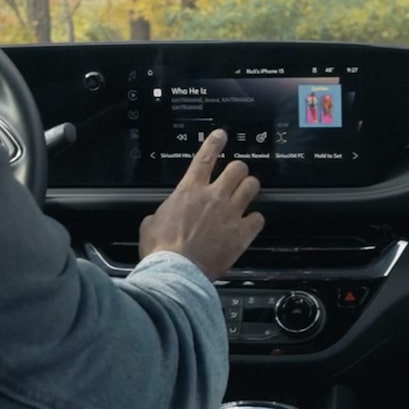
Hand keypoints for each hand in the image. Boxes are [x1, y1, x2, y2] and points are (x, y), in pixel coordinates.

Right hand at [138, 129, 264, 281]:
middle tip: (236, 175)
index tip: (221, 135)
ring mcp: (230, 214)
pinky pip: (259, 218)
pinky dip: (256, 220)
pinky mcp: (241, 234)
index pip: (205, 157)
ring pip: (252, 186)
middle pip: (237, 168)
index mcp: (189, 190)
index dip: (215, 143)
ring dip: (250, 188)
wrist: (176, 272)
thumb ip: (161, 214)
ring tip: (247, 192)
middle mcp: (214, 197)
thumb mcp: (150, 224)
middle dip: (238, 170)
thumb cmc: (160, 250)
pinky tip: (252, 223)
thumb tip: (161, 217)